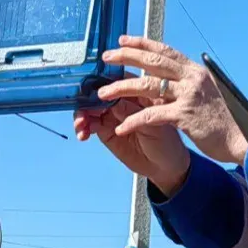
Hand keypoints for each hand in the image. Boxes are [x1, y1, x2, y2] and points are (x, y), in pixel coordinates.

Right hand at [74, 80, 191, 195]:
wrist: (163, 167)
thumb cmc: (167, 142)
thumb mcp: (152, 125)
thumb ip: (131, 112)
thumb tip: (107, 96)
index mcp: (141, 93)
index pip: (120, 79)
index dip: (103, 80)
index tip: (90, 84)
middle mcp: (125, 101)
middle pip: (100, 92)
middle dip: (87, 98)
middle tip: (82, 108)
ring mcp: (113, 115)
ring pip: (90, 108)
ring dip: (82, 113)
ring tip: (81, 124)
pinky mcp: (105, 131)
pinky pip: (89, 124)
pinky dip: (83, 127)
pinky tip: (83, 135)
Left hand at [98, 35, 247, 166]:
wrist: (240, 139)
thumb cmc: (223, 120)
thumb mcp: (208, 93)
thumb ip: (189, 84)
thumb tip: (172, 78)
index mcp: (196, 72)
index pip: (166, 51)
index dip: (143, 44)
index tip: (124, 39)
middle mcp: (192, 79)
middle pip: (154, 62)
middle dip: (127, 57)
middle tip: (107, 56)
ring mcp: (189, 96)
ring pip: (147, 86)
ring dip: (122, 88)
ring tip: (103, 93)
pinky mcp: (184, 115)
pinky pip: (151, 115)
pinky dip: (134, 121)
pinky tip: (121, 127)